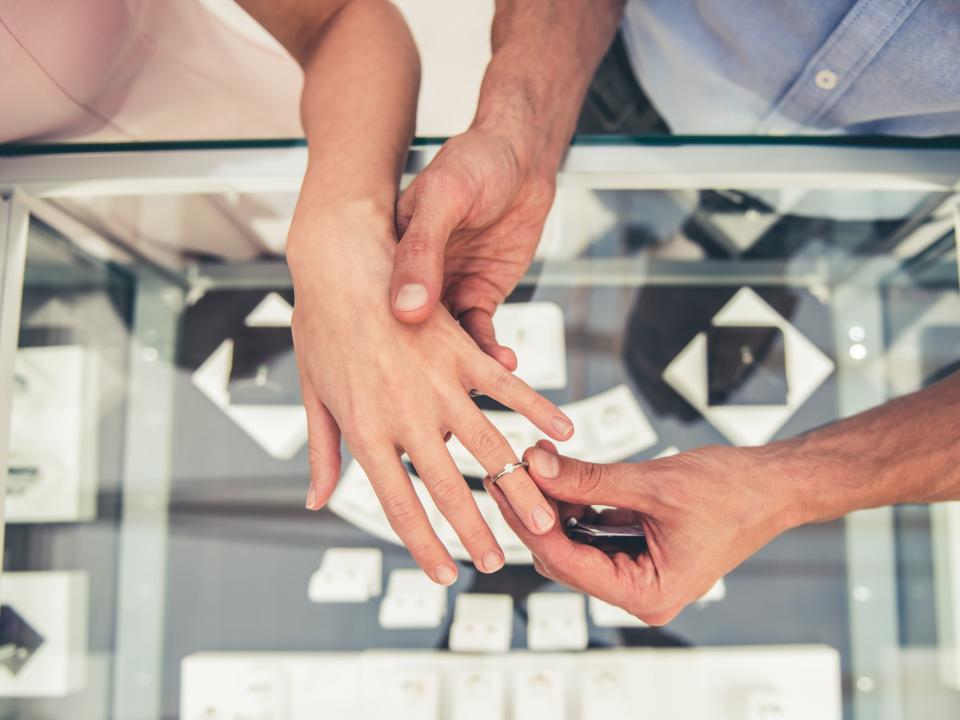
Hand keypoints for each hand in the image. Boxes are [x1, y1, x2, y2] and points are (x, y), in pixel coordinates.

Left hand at [288, 210, 573, 584]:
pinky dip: (539, 409)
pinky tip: (563, 431)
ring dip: (519, 487)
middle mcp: (406, 415)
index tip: (443, 573)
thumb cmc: (321, 322)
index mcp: (366, 430)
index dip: (423, 545)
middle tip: (499, 562)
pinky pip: (508, 388)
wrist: (341, 256)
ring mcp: (439, 383)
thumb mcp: (313, 393)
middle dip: (477, 532)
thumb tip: (316, 500)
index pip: (399, 505)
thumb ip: (321, 451)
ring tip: (544, 517)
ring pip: (489, 447)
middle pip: (450, 488)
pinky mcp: (462, 350)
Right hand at [389, 128, 555, 368]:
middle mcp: (415, 276)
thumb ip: (424, 250)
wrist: (522, 156)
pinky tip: (501, 364)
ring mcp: (447, 288)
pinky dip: (489, 351)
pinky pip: (479, 332)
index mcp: (391, 252)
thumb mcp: (443, 199)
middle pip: (408, 334)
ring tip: (472, 390)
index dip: (378, 343)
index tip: (379, 374)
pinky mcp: (479, 294)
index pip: (375, 304)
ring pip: (445, 343)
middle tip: (423, 403)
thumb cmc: (475, 163)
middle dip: (415, 372)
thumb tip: (407, 308)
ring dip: (459, 368)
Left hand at [487, 440, 801, 623]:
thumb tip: (537, 466)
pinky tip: (559, 472)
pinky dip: (575, 503)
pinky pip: (591, 531)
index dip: (532, 523)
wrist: (772, 485)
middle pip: (564, 556)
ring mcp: (637, 572)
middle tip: (510, 470)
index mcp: (649, 594)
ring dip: (553, 504)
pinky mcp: (636, 550)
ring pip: (573, 543)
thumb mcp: (651, 484)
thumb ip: (589, 479)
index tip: (508, 488)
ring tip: (534, 463)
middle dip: (536, 512)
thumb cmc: (733, 493)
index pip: (569, 563)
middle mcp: (639, 592)